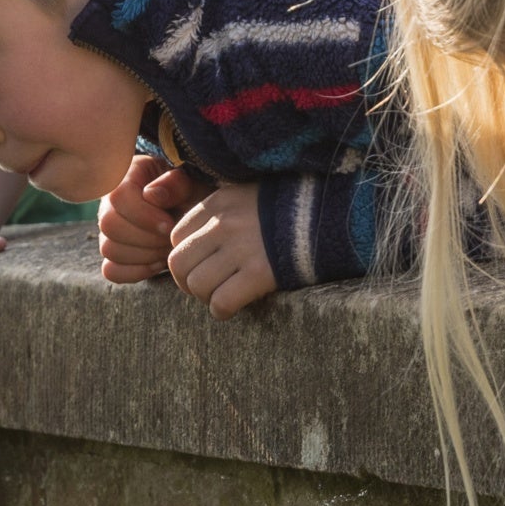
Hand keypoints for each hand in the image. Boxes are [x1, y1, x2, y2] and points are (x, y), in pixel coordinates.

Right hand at [100, 155, 202, 283]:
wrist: (193, 213)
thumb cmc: (192, 194)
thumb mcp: (190, 184)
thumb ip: (174, 184)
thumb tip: (151, 195)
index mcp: (127, 177)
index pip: (119, 196)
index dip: (143, 215)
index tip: (169, 225)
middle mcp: (110, 203)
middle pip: (109, 225)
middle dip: (145, 238)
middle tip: (170, 239)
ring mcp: (109, 231)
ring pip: (109, 249)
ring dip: (144, 255)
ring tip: (167, 249)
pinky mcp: (114, 254)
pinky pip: (111, 270)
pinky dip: (136, 271)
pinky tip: (158, 264)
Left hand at [168, 182, 275, 317]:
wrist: (327, 213)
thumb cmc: (286, 208)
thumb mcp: (245, 194)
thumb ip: (219, 212)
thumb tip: (196, 241)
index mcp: (218, 203)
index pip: (177, 237)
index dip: (185, 256)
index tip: (201, 264)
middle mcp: (223, 224)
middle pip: (179, 263)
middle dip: (187, 281)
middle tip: (205, 286)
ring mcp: (241, 249)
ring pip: (197, 285)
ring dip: (205, 297)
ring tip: (220, 295)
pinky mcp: (260, 273)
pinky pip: (222, 302)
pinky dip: (222, 310)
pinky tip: (232, 307)